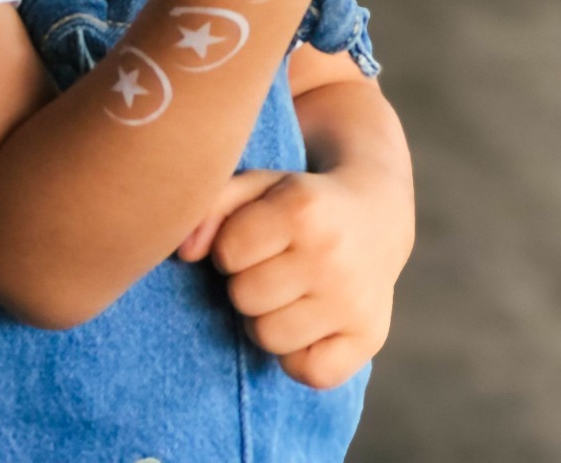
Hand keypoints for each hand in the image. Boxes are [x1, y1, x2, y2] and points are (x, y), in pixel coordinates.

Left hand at [176, 163, 407, 388]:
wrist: (377, 215)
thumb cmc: (299, 203)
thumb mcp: (257, 187)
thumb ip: (211, 205)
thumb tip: (183, 252)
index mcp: (302, 208)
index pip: (227, 253)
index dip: (231, 247)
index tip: (253, 238)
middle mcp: (332, 256)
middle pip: (244, 298)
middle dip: (248, 282)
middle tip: (273, 266)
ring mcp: (354, 301)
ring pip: (269, 338)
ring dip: (268, 319)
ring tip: (288, 292)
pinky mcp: (369, 338)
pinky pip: (309, 373)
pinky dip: (300, 356)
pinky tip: (310, 322)